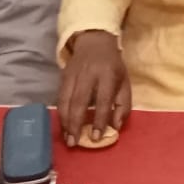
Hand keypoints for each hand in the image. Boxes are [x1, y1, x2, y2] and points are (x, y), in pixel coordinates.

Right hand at [57, 30, 130, 147]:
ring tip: (67, 138)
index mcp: (107, 75)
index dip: (98, 120)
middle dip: (75, 124)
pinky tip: (63, 125)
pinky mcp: (63, 76)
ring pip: (65, 100)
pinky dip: (60, 113)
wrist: (94, 41)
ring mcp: (73, 75)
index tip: (95, 137)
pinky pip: (59, 97)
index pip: (102, 100)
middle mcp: (88, 74)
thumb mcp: (125, 82)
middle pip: (79, 101)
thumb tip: (116, 127)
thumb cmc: (112, 66)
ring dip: (65, 121)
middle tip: (74, 142)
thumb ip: (123, 105)